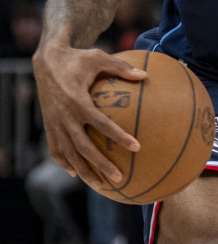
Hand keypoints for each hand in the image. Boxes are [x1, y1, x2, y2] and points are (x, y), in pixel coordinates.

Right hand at [32, 43, 143, 190]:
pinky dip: (64, 163)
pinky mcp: (48, 126)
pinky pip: (55, 149)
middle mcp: (64, 116)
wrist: (46, 61)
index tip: (136, 147)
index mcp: (78, 101)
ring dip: (84, 170)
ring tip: (101, 186)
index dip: (118, 136)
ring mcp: (54, 123)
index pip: (101, 124)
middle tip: (119, 178)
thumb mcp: (99, 58)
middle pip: (83, 147)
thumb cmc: (77, 59)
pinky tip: (76, 173)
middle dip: (101, 164)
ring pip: (69, 154)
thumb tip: (146, 76)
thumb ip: (121, 68)